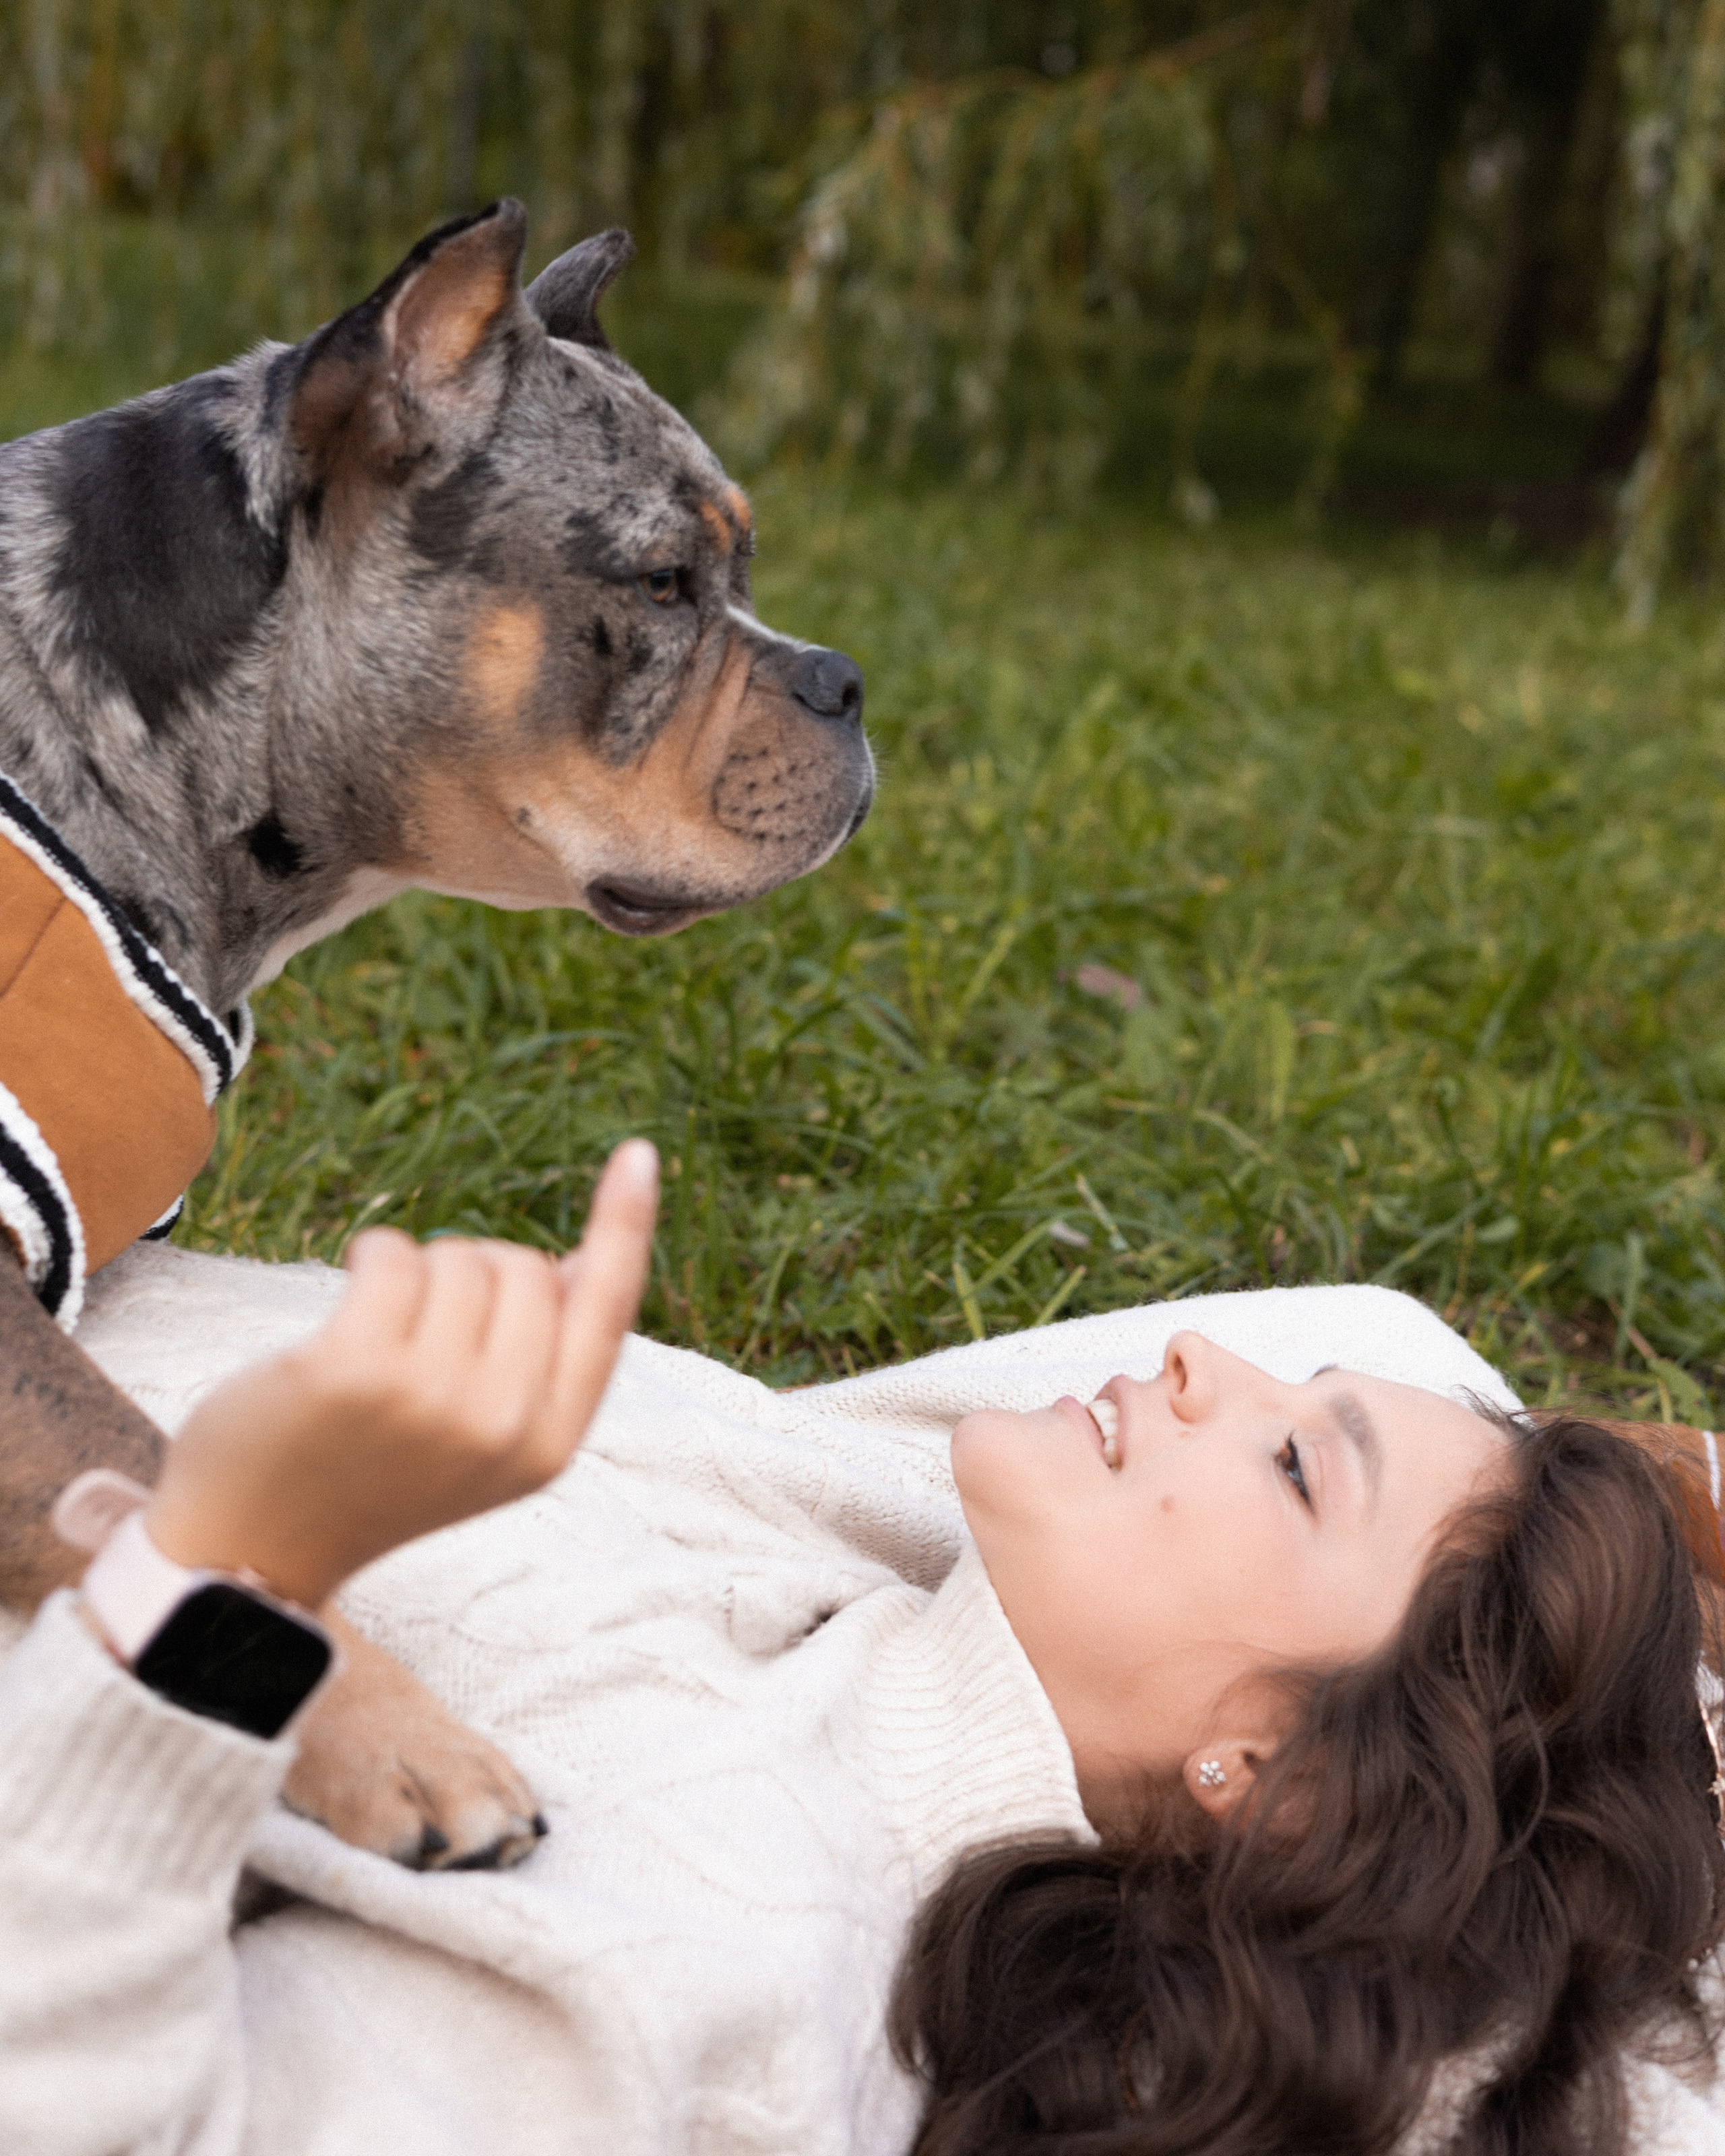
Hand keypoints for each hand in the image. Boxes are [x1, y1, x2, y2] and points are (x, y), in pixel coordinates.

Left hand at [143, 1140, 657, 1609]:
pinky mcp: (357, 1368)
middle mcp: (502, 1426)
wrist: (253, 1549)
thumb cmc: (372, 1473)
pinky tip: (349, 1300)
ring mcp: (432, 1399)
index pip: (607, 1311)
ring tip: (381, 1336)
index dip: (626, 1227)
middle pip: (526, 1268)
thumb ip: (539, 1366)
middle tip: (424, 1336)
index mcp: (548, 1446)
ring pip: (459, 1258)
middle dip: (477, 1272)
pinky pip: (394, 1254)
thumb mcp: (482, 1443)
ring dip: (418, 1271)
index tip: (641, 1154)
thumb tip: (580, 1260)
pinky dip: (372, 1256)